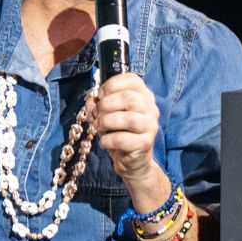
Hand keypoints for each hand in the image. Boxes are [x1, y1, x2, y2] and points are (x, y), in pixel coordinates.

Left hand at [97, 72, 160, 187]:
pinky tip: (105, 142)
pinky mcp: (145, 143)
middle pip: (128, 98)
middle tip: (96, 114)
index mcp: (143, 95)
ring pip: (127, 118)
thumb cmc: (119, 132)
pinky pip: (123, 139)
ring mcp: (150, 126)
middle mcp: (151, 108)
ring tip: (99, 127)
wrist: (132, 161)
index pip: (131, 79)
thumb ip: (98, 103)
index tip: (100, 96)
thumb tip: (91, 98)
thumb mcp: (108, 114)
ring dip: (106, 122)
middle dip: (105, 105)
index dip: (111, 85)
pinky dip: (108, 140)